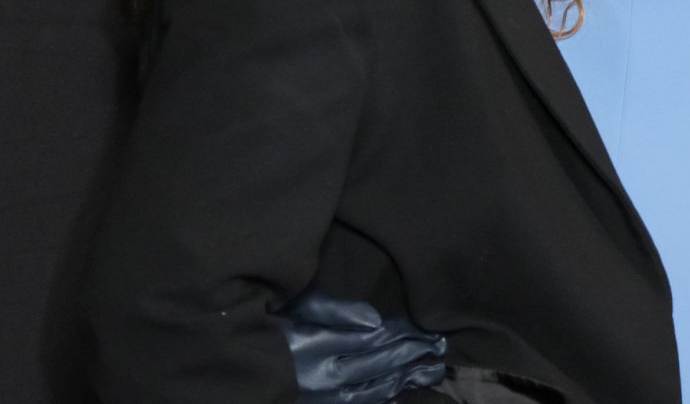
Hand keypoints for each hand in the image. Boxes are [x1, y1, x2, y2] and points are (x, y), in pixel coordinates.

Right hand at [280, 290, 446, 403]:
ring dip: (404, 378)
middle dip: (411, 354)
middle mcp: (323, 376)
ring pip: (373, 390)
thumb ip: (336, 311)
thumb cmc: (268, 327)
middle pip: (378, 364)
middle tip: (439, 346)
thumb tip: (377, 321)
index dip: (402, 333)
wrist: (238, 367)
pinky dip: (382, 398)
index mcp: (316, 345)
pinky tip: (398, 392)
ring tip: (430, 369)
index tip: (426, 327)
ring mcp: (322, 398)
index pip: (372, 338)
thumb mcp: (298, 308)